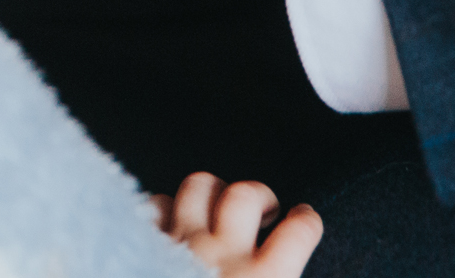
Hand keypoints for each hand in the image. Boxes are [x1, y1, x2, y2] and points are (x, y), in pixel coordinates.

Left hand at [156, 175, 323, 277]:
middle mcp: (223, 255)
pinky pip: (157, 204)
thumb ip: (278, 277)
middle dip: (258, 196)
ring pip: (198, 186)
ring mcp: (181, 246)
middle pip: (245, 194)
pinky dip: (168, 208)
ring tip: (217, 210)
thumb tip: (284, 266)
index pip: (299, 231)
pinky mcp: (148, 245)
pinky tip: (176, 222)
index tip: (303, 218)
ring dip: (212, 193)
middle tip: (261, 212)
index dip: (305, 220)